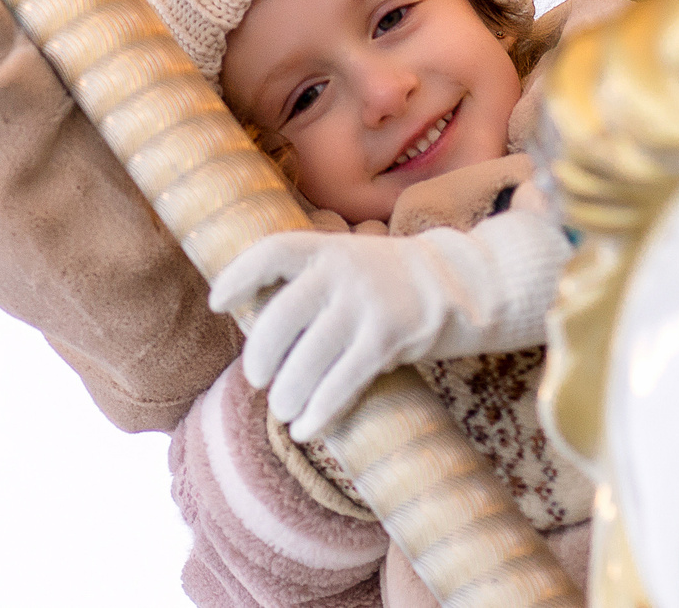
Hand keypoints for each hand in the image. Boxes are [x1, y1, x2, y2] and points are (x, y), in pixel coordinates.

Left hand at [209, 196, 569, 440]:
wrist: (459, 284)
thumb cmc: (387, 282)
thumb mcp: (348, 261)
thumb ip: (307, 285)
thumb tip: (255, 334)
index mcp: (328, 248)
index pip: (272, 252)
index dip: (239, 276)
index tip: (219, 302)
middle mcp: (344, 271)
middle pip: (281, 317)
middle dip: (260, 355)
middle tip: (257, 378)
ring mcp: (367, 305)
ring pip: (307, 360)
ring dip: (287, 394)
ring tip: (282, 409)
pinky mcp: (388, 339)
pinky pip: (341, 384)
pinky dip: (318, 412)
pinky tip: (306, 429)